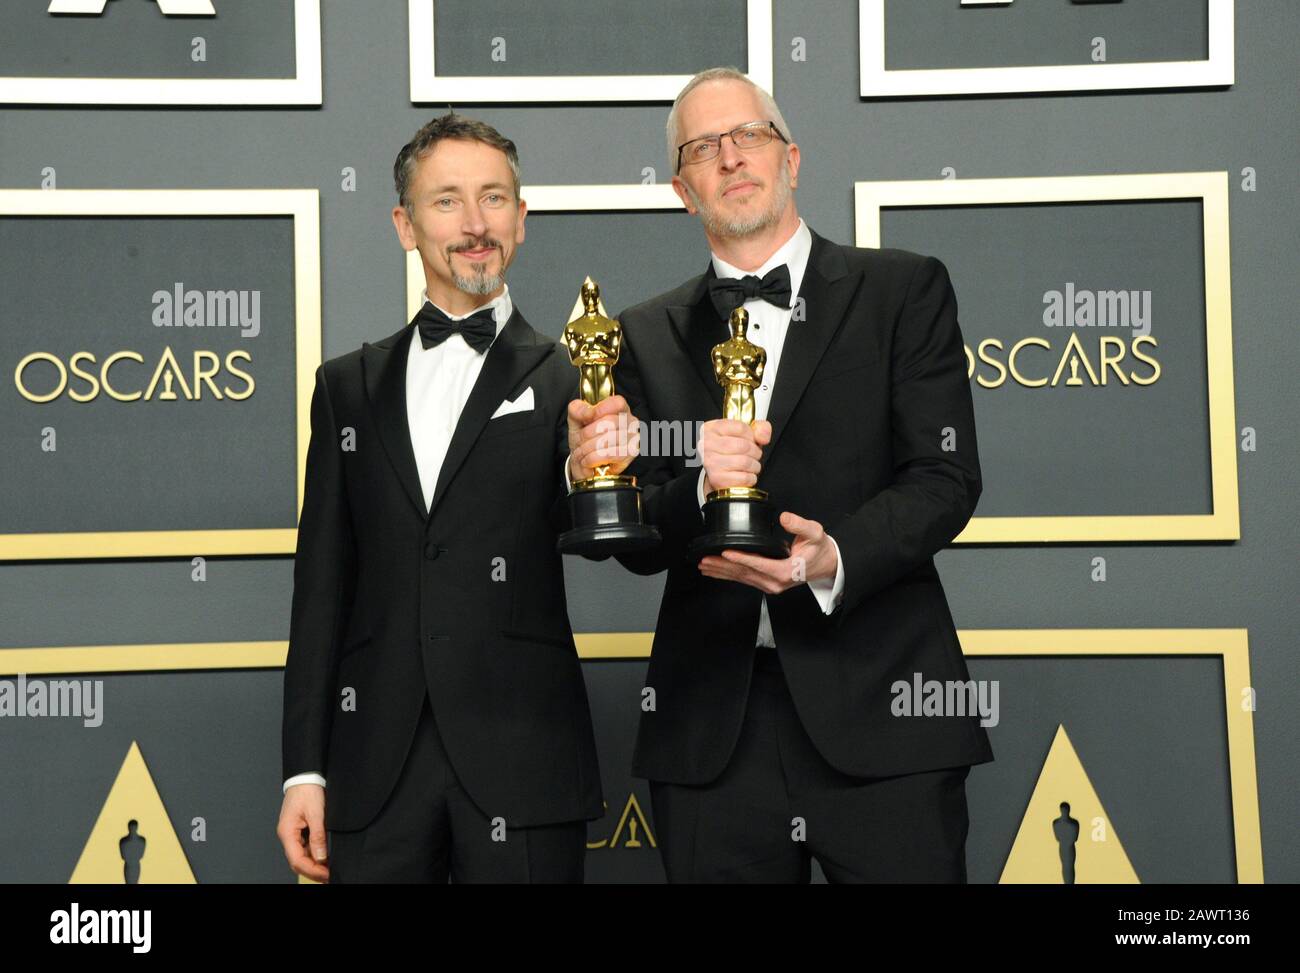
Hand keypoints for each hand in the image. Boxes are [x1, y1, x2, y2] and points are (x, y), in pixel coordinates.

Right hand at [277, 783, 328, 882]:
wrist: (305, 776)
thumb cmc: (307, 790)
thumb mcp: (316, 813)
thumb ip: (318, 836)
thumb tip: (321, 857)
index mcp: (287, 832)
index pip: (297, 860)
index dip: (312, 870)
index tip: (327, 874)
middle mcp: (287, 835)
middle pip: (297, 861)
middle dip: (312, 871)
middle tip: (329, 876)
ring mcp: (292, 833)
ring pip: (301, 855)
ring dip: (314, 864)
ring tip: (328, 870)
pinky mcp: (299, 829)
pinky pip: (304, 847)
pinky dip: (313, 855)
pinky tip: (324, 858)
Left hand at [568, 395, 639, 478]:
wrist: (584, 461)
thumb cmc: (584, 438)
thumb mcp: (576, 420)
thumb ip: (578, 409)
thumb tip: (589, 411)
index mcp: (619, 408)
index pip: (617, 403)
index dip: (601, 409)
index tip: (587, 418)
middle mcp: (630, 422)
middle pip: (609, 422)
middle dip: (587, 433)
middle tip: (579, 440)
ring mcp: (632, 439)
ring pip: (608, 440)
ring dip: (587, 448)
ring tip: (582, 452)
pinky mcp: (629, 455)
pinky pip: (608, 455)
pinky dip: (592, 458)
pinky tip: (588, 460)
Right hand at [699, 418, 770, 493]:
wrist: (719, 474)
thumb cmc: (732, 451)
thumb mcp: (745, 434)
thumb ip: (760, 428)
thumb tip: (762, 436)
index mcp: (711, 428)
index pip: (740, 427)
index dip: (752, 435)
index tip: (750, 440)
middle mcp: (706, 444)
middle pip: (744, 446)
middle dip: (755, 451)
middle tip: (752, 454)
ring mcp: (710, 462)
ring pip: (745, 462)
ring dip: (754, 465)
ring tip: (750, 465)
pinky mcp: (717, 479)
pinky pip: (745, 477)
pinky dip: (751, 477)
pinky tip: (745, 474)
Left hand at [699, 511, 837, 593]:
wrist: (826, 564)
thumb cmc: (819, 549)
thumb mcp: (815, 533)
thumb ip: (800, 525)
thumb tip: (785, 517)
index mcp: (785, 571)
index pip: (758, 564)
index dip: (741, 558)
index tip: (725, 552)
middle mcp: (775, 582)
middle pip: (744, 573)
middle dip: (722, 566)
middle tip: (704, 559)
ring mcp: (770, 585)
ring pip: (741, 578)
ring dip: (721, 572)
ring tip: (704, 565)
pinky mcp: (766, 584)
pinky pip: (745, 580)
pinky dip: (729, 575)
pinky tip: (716, 571)